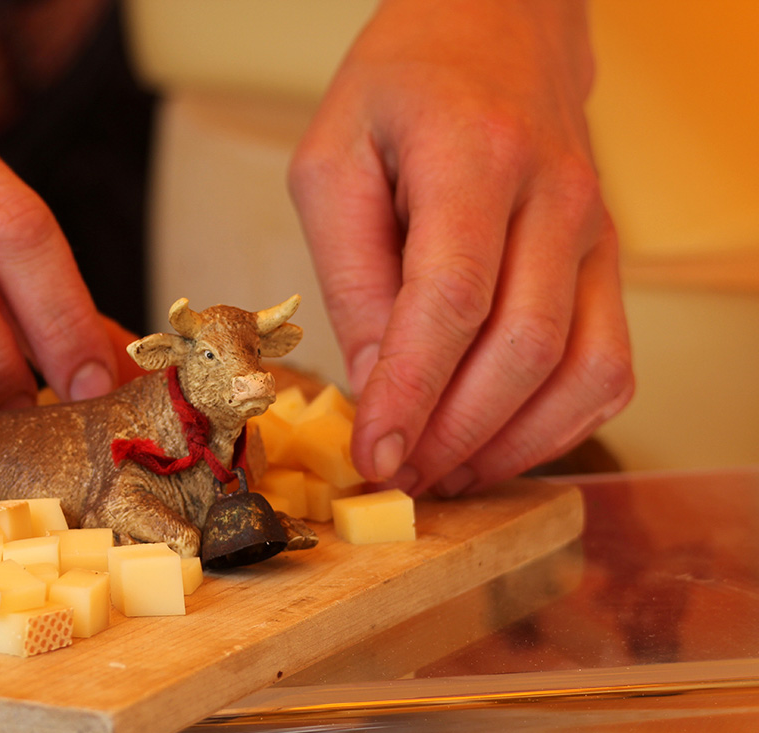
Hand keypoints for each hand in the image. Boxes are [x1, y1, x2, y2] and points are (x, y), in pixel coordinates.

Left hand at [288, 0, 633, 495]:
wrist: (496, 28)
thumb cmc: (401, 91)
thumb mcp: (333, 161)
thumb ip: (351, 271)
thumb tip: (376, 380)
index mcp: (474, 159)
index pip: (453, 300)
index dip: (414, 392)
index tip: (376, 456)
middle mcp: (555, 198)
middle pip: (523, 349)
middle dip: (456, 433)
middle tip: (400, 477)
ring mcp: (596, 234)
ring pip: (583, 372)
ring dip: (511, 444)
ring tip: (443, 475)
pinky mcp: (607, 263)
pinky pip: (610, 367)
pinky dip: (558, 425)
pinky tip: (496, 443)